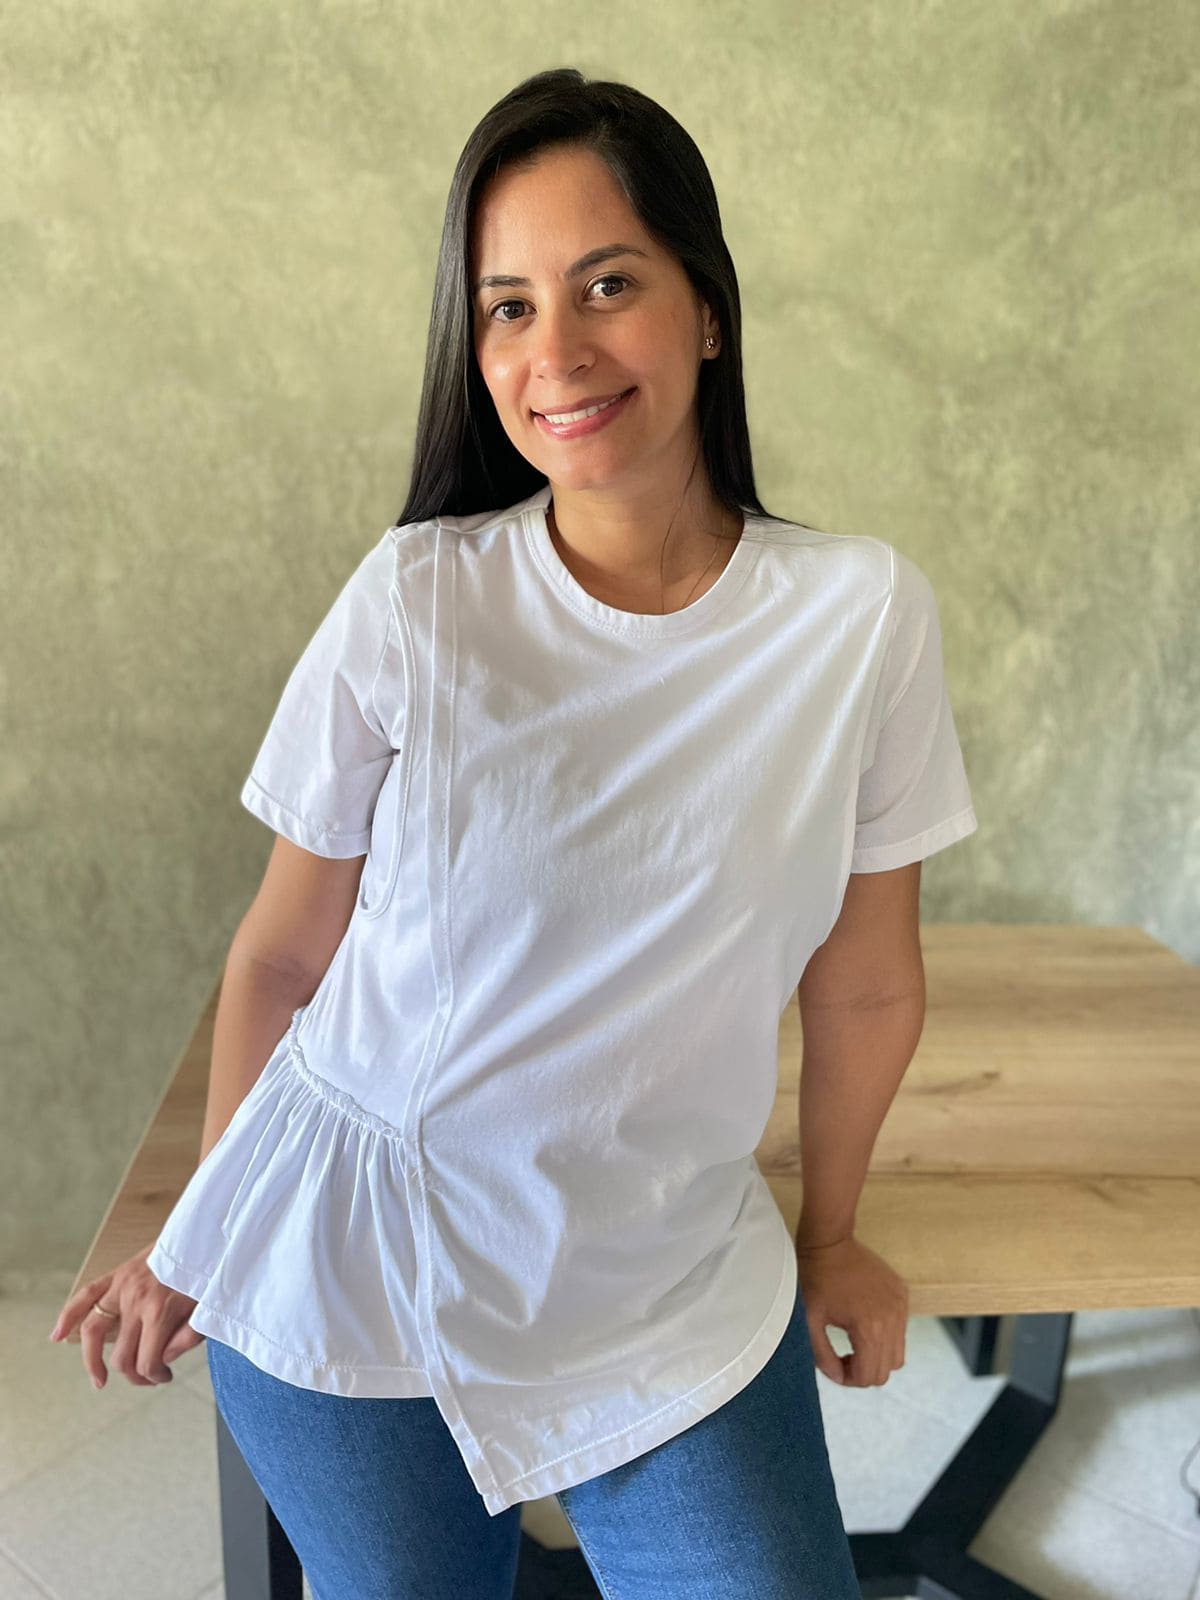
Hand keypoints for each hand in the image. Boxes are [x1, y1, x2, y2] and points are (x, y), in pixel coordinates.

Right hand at [48, 1243, 204, 1389]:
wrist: (203, 1234)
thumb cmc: (208, 1272)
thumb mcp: (208, 1308)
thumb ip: (188, 1338)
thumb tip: (163, 1360)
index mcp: (160, 1312)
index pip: (146, 1362)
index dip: (155, 1376)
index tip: (166, 1376)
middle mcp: (135, 1302)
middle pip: (122, 1355)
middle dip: (135, 1375)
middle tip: (149, 1376)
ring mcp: (121, 1287)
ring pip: (93, 1333)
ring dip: (92, 1361)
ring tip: (99, 1380)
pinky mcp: (116, 1274)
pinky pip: (85, 1296)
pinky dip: (67, 1317)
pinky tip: (57, 1336)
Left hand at [794, 1232, 908, 1387]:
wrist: (830, 1241)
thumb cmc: (815, 1279)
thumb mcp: (810, 1321)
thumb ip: (823, 1356)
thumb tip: (839, 1378)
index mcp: (869, 1329)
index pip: (868, 1377)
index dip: (849, 1379)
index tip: (835, 1365)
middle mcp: (892, 1320)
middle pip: (886, 1370)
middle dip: (863, 1371)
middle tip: (843, 1356)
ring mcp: (900, 1306)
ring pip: (898, 1354)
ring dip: (877, 1356)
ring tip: (855, 1341)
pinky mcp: (903, 1295)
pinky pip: (901, 1330)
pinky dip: (886, 1336)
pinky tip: (864, 1321)